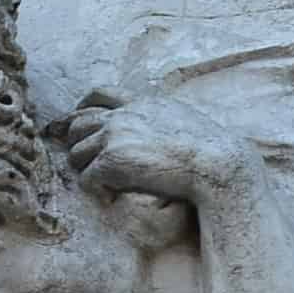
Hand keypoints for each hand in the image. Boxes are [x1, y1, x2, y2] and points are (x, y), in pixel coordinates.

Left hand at [60, 89, 242, 206]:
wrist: (216, 164)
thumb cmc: (210, 150)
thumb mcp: (183, 119)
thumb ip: (160, 118)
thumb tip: (152, 132)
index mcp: (141, 103)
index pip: (99, 94)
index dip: (82, 107)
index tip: (78, 120)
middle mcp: (122, 115)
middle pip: (78, 126)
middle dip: (79, 145)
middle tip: (91, 165)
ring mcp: (114, 137)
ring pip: (77, 154)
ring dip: (88, 171)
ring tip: (107, 185)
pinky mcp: (111, 161)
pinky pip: (87, 179)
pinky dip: (97, 190)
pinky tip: (113, 198)